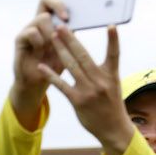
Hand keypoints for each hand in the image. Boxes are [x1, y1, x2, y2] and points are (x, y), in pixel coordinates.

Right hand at [9, 0, 76, 122]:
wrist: (37, 83)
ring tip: (56, 41)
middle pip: (46, 0)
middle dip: (59, 4)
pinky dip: (39, 40)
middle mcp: (41, 22)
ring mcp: (29, 29)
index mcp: (55, 22)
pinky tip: (44, 49)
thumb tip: (105, 26)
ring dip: (51, 29)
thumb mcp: (71, 51)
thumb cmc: (58, 66)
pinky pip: (30, 33)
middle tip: (69, 15)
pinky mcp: (20, 41)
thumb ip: (78, 36)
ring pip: (41, 17)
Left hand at [38, 24, 132, 154]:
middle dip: (71, 40)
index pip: (114, 55)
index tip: (112, 25)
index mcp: (111, 77)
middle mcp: (101, 82)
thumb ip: (101, 72)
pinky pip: (62, 85)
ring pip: (71, 66)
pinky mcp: (78, 101)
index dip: (113, 40)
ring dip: (60, 50)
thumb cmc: (112, 106)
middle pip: (84, 56)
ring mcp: (89, 91)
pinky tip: (42, 66)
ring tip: (51, 37)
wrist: (114, 129)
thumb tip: (84, 57)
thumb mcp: (113, 87)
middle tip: (61, 26)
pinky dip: (51, 75)